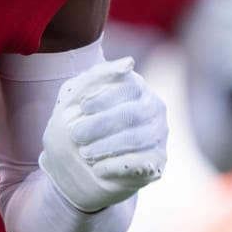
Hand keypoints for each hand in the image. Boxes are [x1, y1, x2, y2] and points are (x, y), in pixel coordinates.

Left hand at [38, 57, 167, 212]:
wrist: (74, 164)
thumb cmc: (77, 123)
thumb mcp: (75, 95)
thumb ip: (96, 75)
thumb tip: (129, 63)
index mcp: (136, 87)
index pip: (129, 87)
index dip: (104, 97)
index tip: (82, 108)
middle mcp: (153, 108)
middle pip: (134, 113)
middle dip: (102, 124)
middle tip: (77, 135)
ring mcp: (158, 135)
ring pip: (139, 138)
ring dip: (108, 146)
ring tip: (85, 153)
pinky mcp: (157, 161)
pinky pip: (144, 162)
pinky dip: (117, 165)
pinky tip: (98, 168)